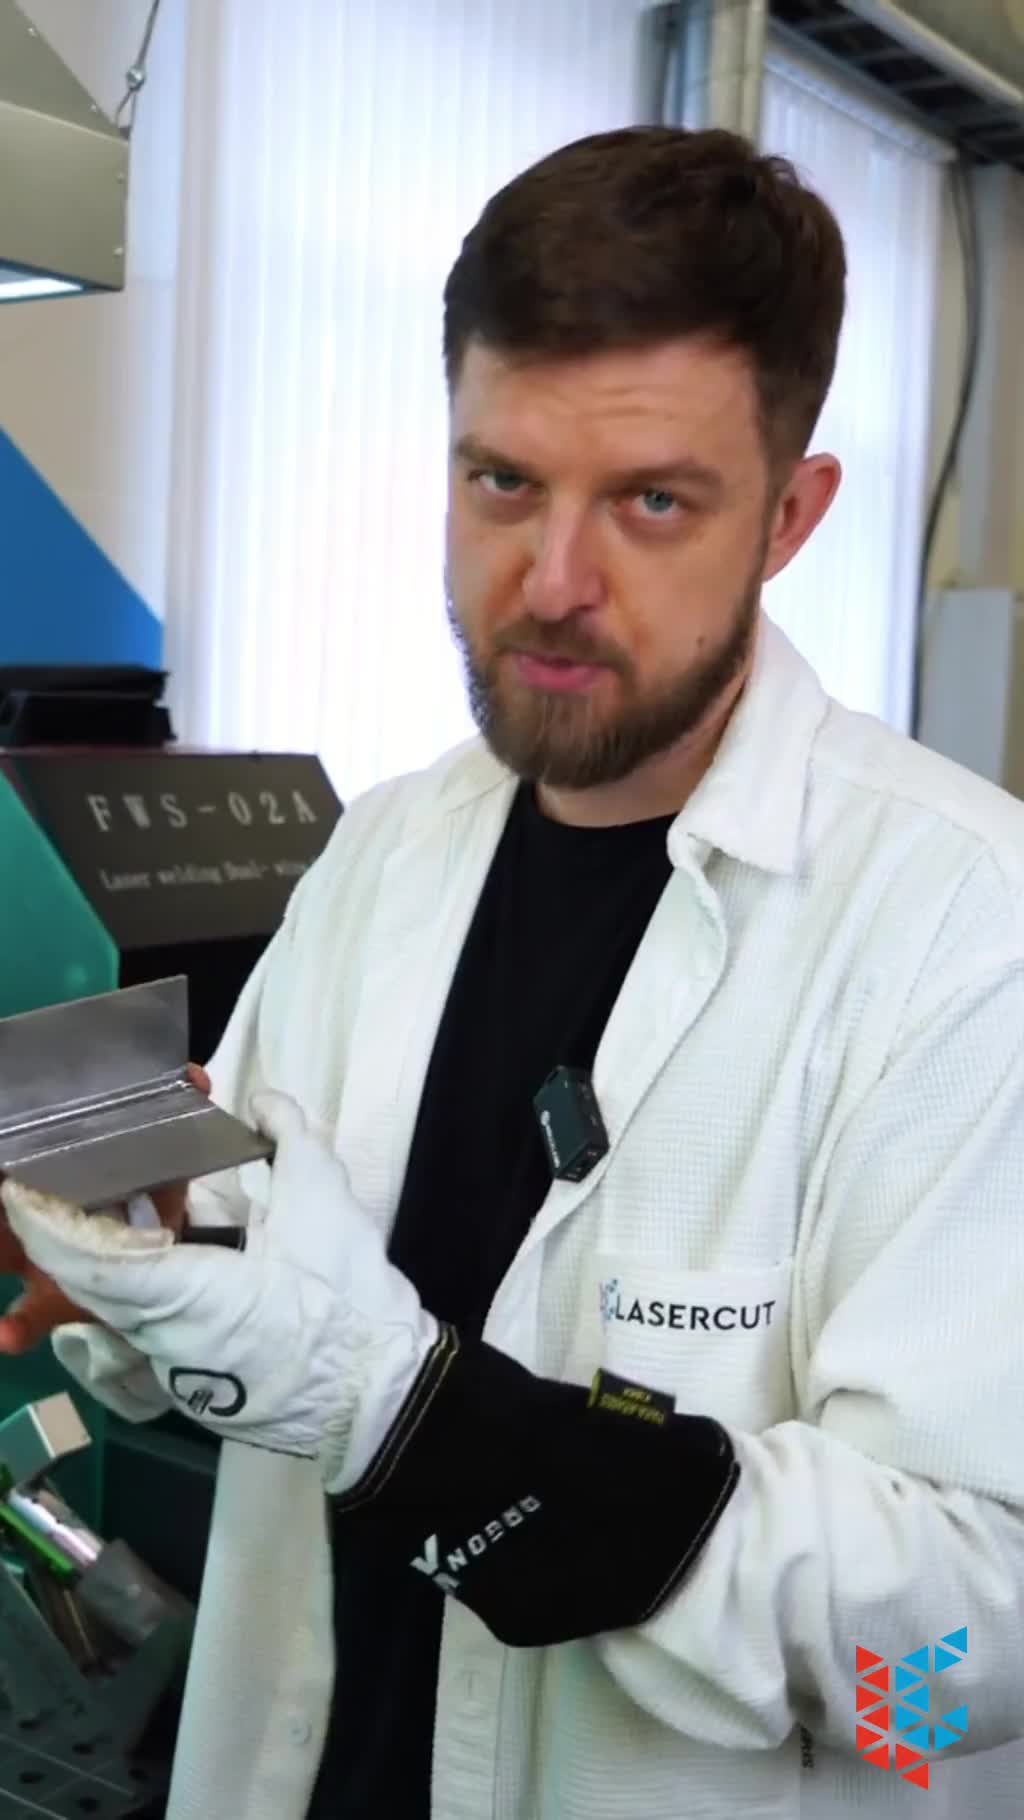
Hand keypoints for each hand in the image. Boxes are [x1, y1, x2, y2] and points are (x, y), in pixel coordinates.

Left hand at [1, 1092, 440, 1494]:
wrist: (382, 1395)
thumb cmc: (346, 1299)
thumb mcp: (326, 1200)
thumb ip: (289, 1137)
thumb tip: (263, 1100)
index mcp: (183, 1296)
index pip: (90, 1258)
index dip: (46, 1222)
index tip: (16, 1187)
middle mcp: (163, 1339)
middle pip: (93, 1282)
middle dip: (67, 1231)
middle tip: (54, 1181)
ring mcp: (176, 1367)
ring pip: (114, 1306)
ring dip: (102, 1257)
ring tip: (104, 1204)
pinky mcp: (196, 1380)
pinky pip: (141, 1330)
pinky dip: (132, 1287)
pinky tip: (151, 1249)